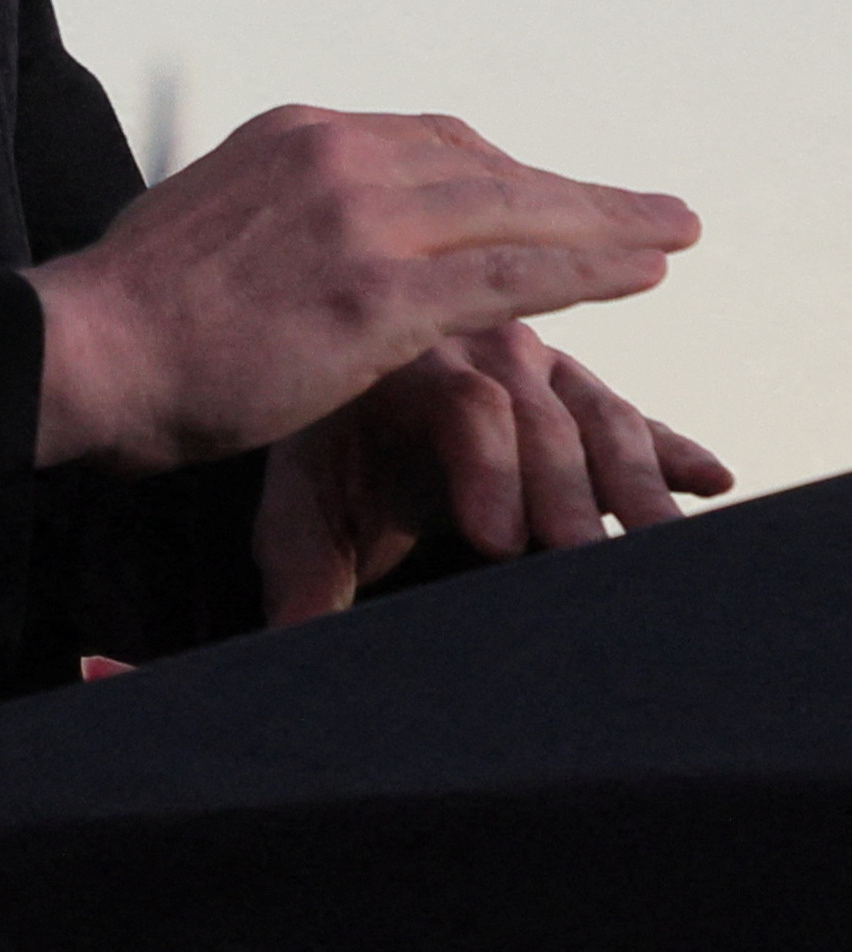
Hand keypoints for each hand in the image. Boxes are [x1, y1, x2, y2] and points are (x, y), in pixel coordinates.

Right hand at [28, 104, 696, 479]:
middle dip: (573, 191)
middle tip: (646, 209)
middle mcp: (332, 155)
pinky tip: (638, 274)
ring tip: (671, 233)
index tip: (544, 200)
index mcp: (288, 135)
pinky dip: (587, 272)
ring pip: (516, 212)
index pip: (427, 141)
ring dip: (607, 223)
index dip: (501, 174)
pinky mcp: (382, 292)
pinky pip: (513, 276)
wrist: (86, 350)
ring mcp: (362, 219)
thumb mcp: (203, 223)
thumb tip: (288, 245)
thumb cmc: (131, 315)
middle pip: (486, 164)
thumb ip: (269, 218)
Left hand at [254, 327, 736, 622]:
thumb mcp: (303, 519)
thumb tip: (291, 650)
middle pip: (543, 412)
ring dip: (636, 483)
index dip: (490, 471)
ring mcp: (545, 372)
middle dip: (566, 489)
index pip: (466, 403)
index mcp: (406, 365)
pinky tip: (710, 481)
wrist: (353, 416)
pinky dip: (675, 451)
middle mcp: (483, 351)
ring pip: (602, 417)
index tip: (497, 543)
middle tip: (584, 559)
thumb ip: (303, 580)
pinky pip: (639, 421)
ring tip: (657, 545)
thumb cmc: (327, 469)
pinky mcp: (588, 401)